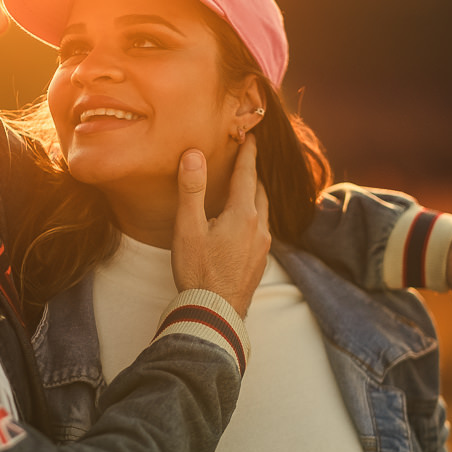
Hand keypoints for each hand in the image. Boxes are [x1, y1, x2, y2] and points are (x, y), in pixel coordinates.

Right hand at [172, 136, 270, 317]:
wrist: (215, 314)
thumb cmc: (197, 271)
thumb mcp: (188, 228)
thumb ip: (192, 190)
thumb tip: (193, 155)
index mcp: (243, 214)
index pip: (247, 174)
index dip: (247, 154)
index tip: (250, 137)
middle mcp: (259, 227)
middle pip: (259, 191)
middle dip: (253, 173)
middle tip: (248, 158)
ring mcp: (262, 246)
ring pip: (263, 211)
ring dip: (256, 195)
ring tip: (248, 187)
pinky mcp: (260, 262)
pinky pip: (262, 230)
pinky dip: (255, 216)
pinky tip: (246, 224)